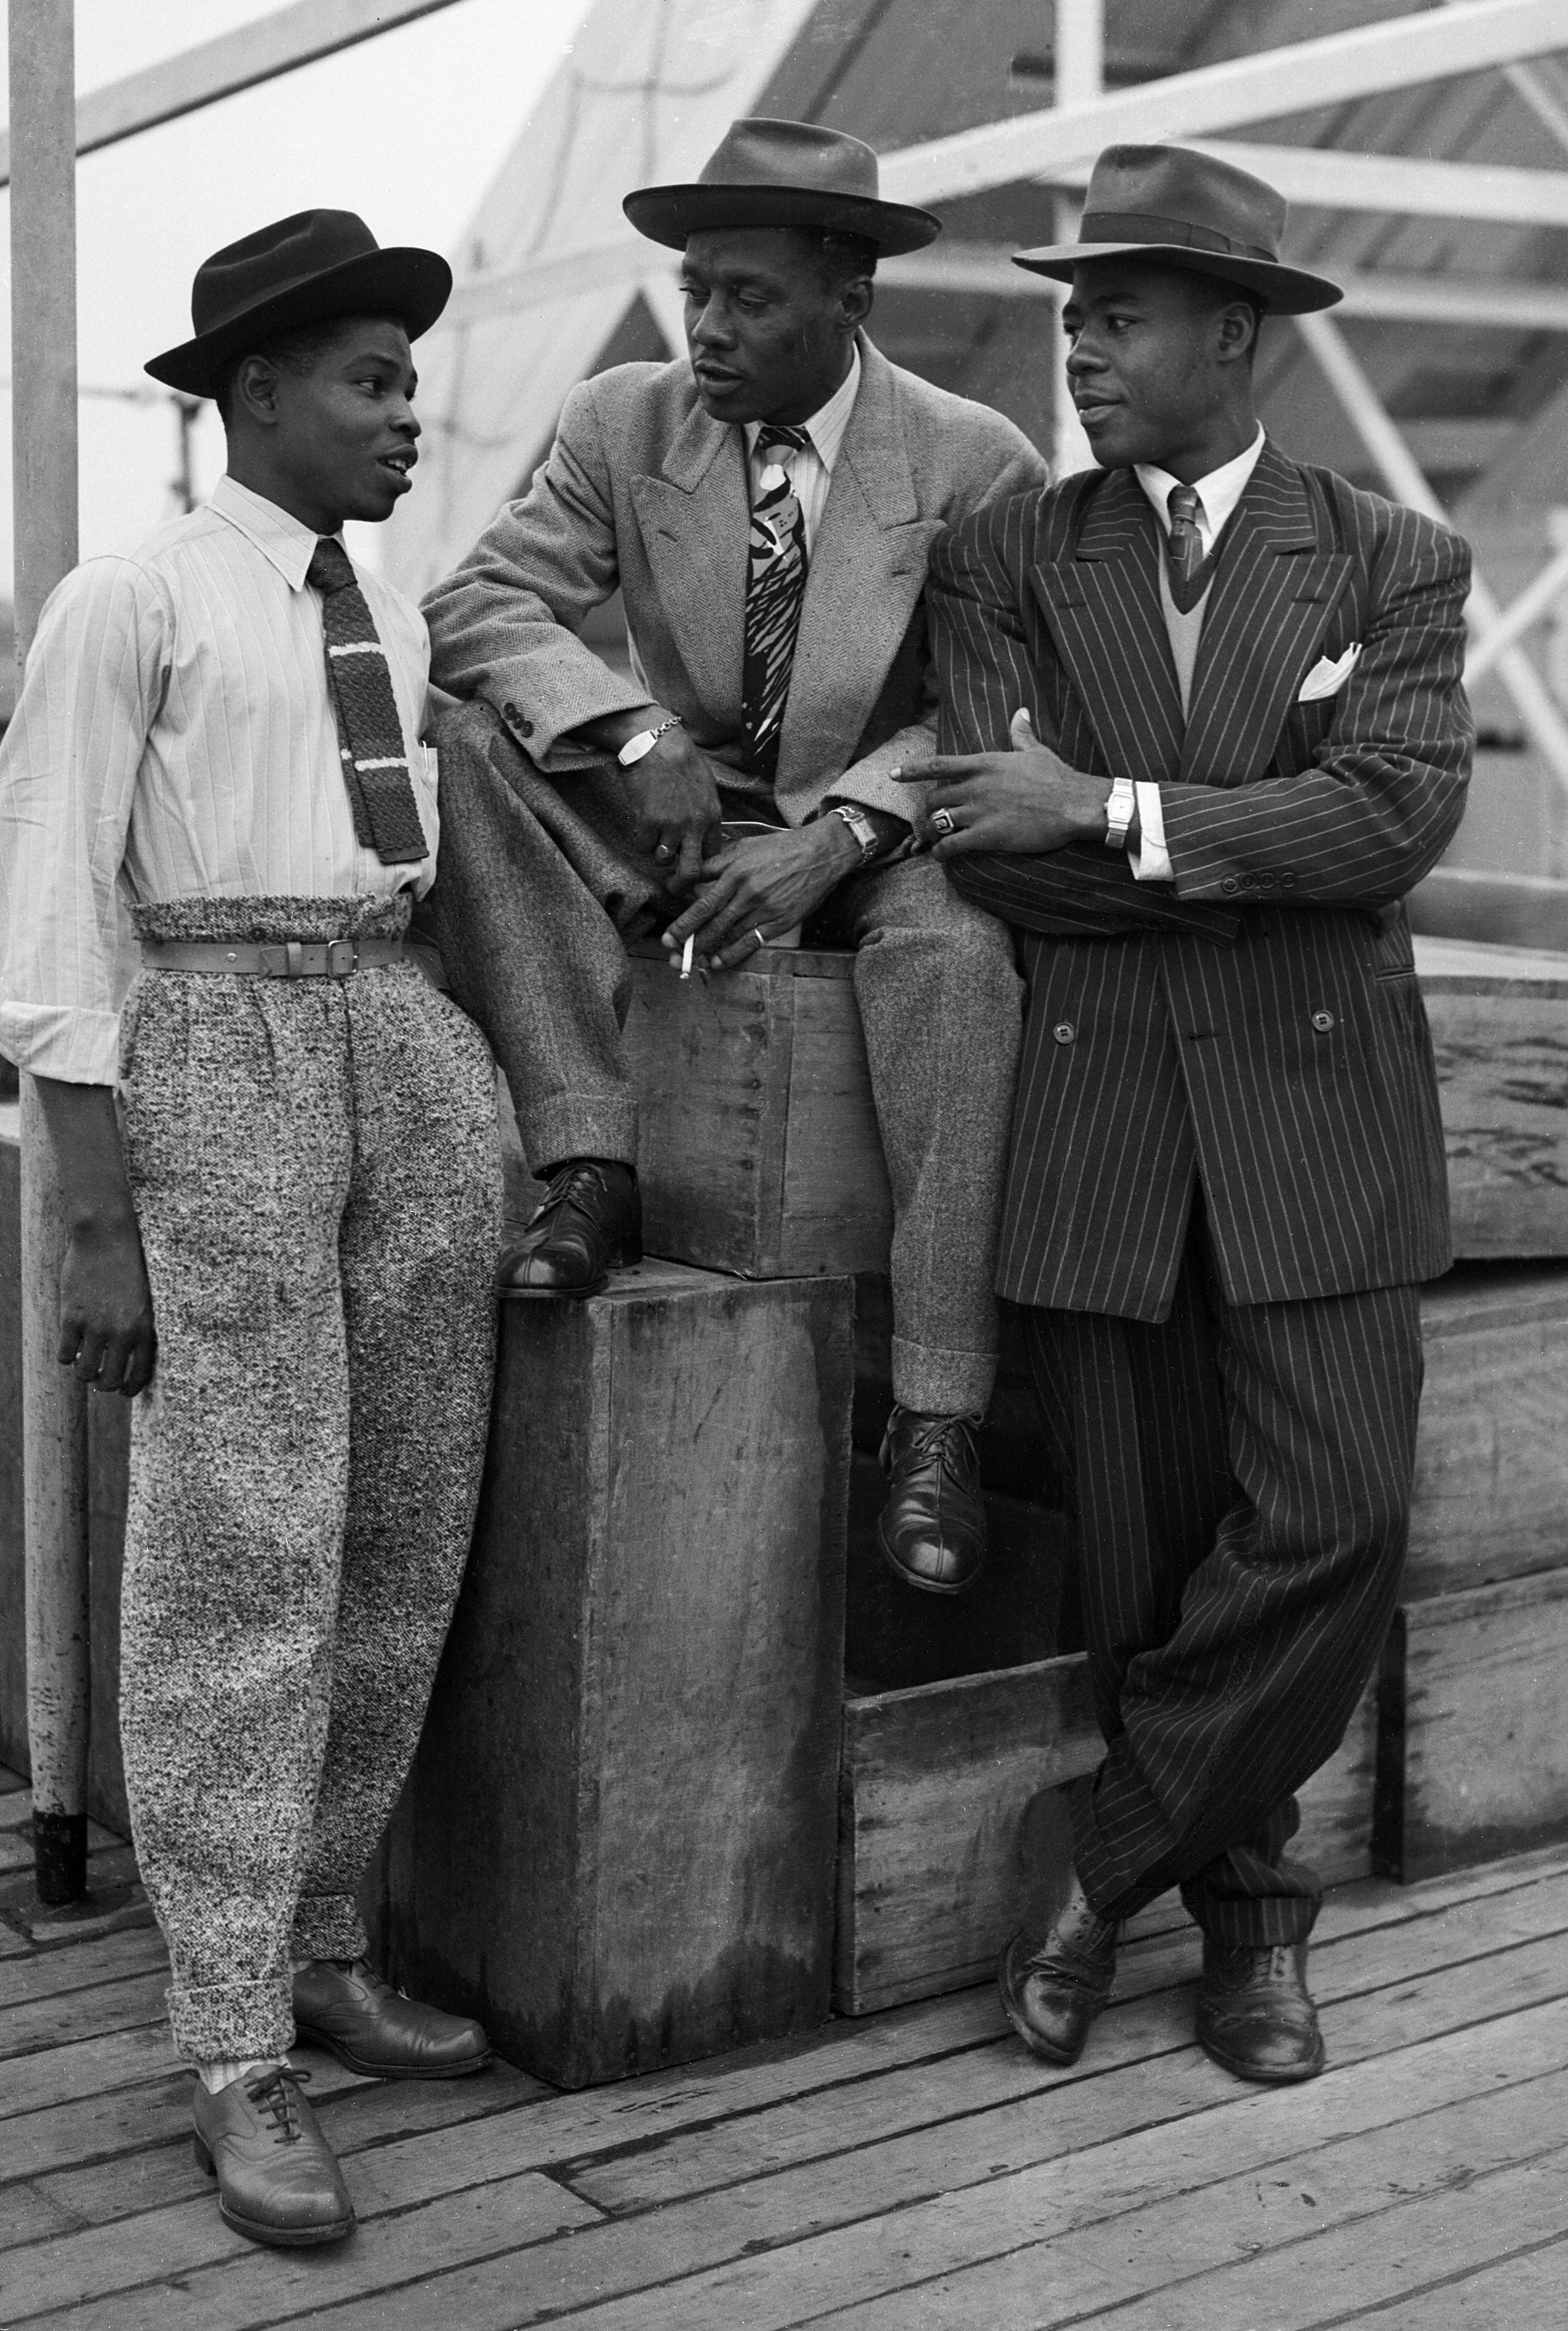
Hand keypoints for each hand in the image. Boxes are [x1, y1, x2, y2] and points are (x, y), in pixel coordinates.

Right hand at [58, 1212, 156, 1396]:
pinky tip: (70, 1345)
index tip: (124, 1391)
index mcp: (145, 1328)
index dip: (131, 1388)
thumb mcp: (146, 1299)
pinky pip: (65, 1354)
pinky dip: (66, 1355)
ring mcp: (96, 1327)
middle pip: (110, 1380)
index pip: (141, 1374)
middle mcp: (122, 1333)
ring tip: (84, 1363)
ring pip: (85, 1372)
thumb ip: (140, 1327)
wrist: (107, 1237)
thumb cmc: (129, 1264)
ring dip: (83, 1372)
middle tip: (100, 1378)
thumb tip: (129, 1356)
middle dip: (105, 1384)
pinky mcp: (72, 1317)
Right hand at [631, 725, 725, 889]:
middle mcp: (694, 825)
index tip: (695, 873)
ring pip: (662, 859)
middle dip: (682, 886)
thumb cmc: (682, 761)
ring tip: (655, 836)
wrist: (658, 743)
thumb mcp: (706, 788)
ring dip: (657, 852)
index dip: (704, 868)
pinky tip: (641, 821)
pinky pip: (642, 845)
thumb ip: (705, 815)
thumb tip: (700, 839)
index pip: (713, 856)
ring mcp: (670, 824)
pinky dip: (640, 839)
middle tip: (674, 888)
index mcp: (712, 816)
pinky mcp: (647, 821)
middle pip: (691, 871)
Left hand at [662, 819, 859, 971]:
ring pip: (728, 934)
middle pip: (710, 921)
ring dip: (707, 949)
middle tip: (671, 952)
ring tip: (691, 960)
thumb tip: (690, 876)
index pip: (702, 900)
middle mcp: (747, 891)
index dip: (684, 920)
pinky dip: (732, 954)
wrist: (819, 854)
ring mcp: (764, 908)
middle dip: (688, 939)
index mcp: (735, 871)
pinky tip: (718, 962)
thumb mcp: (743, 847)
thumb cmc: (779, 849)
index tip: (669, 933)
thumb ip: (716, 864)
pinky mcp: (779, 921)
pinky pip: (751, 942)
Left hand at [897, 709, 1112, 858]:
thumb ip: (1021, 734)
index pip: (939, 764)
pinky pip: (952, 845)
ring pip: (940, 822)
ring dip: (934, 832)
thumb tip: (1020, 712)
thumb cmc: (1057, 777)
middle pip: (935, 798)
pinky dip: (942, 852)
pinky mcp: (986, 835)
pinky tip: (941, 856)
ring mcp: (979, 811)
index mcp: (985, 764)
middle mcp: (976, 786)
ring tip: (934, 838)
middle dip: (931, 809)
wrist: (1073, 804)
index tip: (894, 774)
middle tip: (934, 817)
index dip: (912, 770)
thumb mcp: (1036, 751)